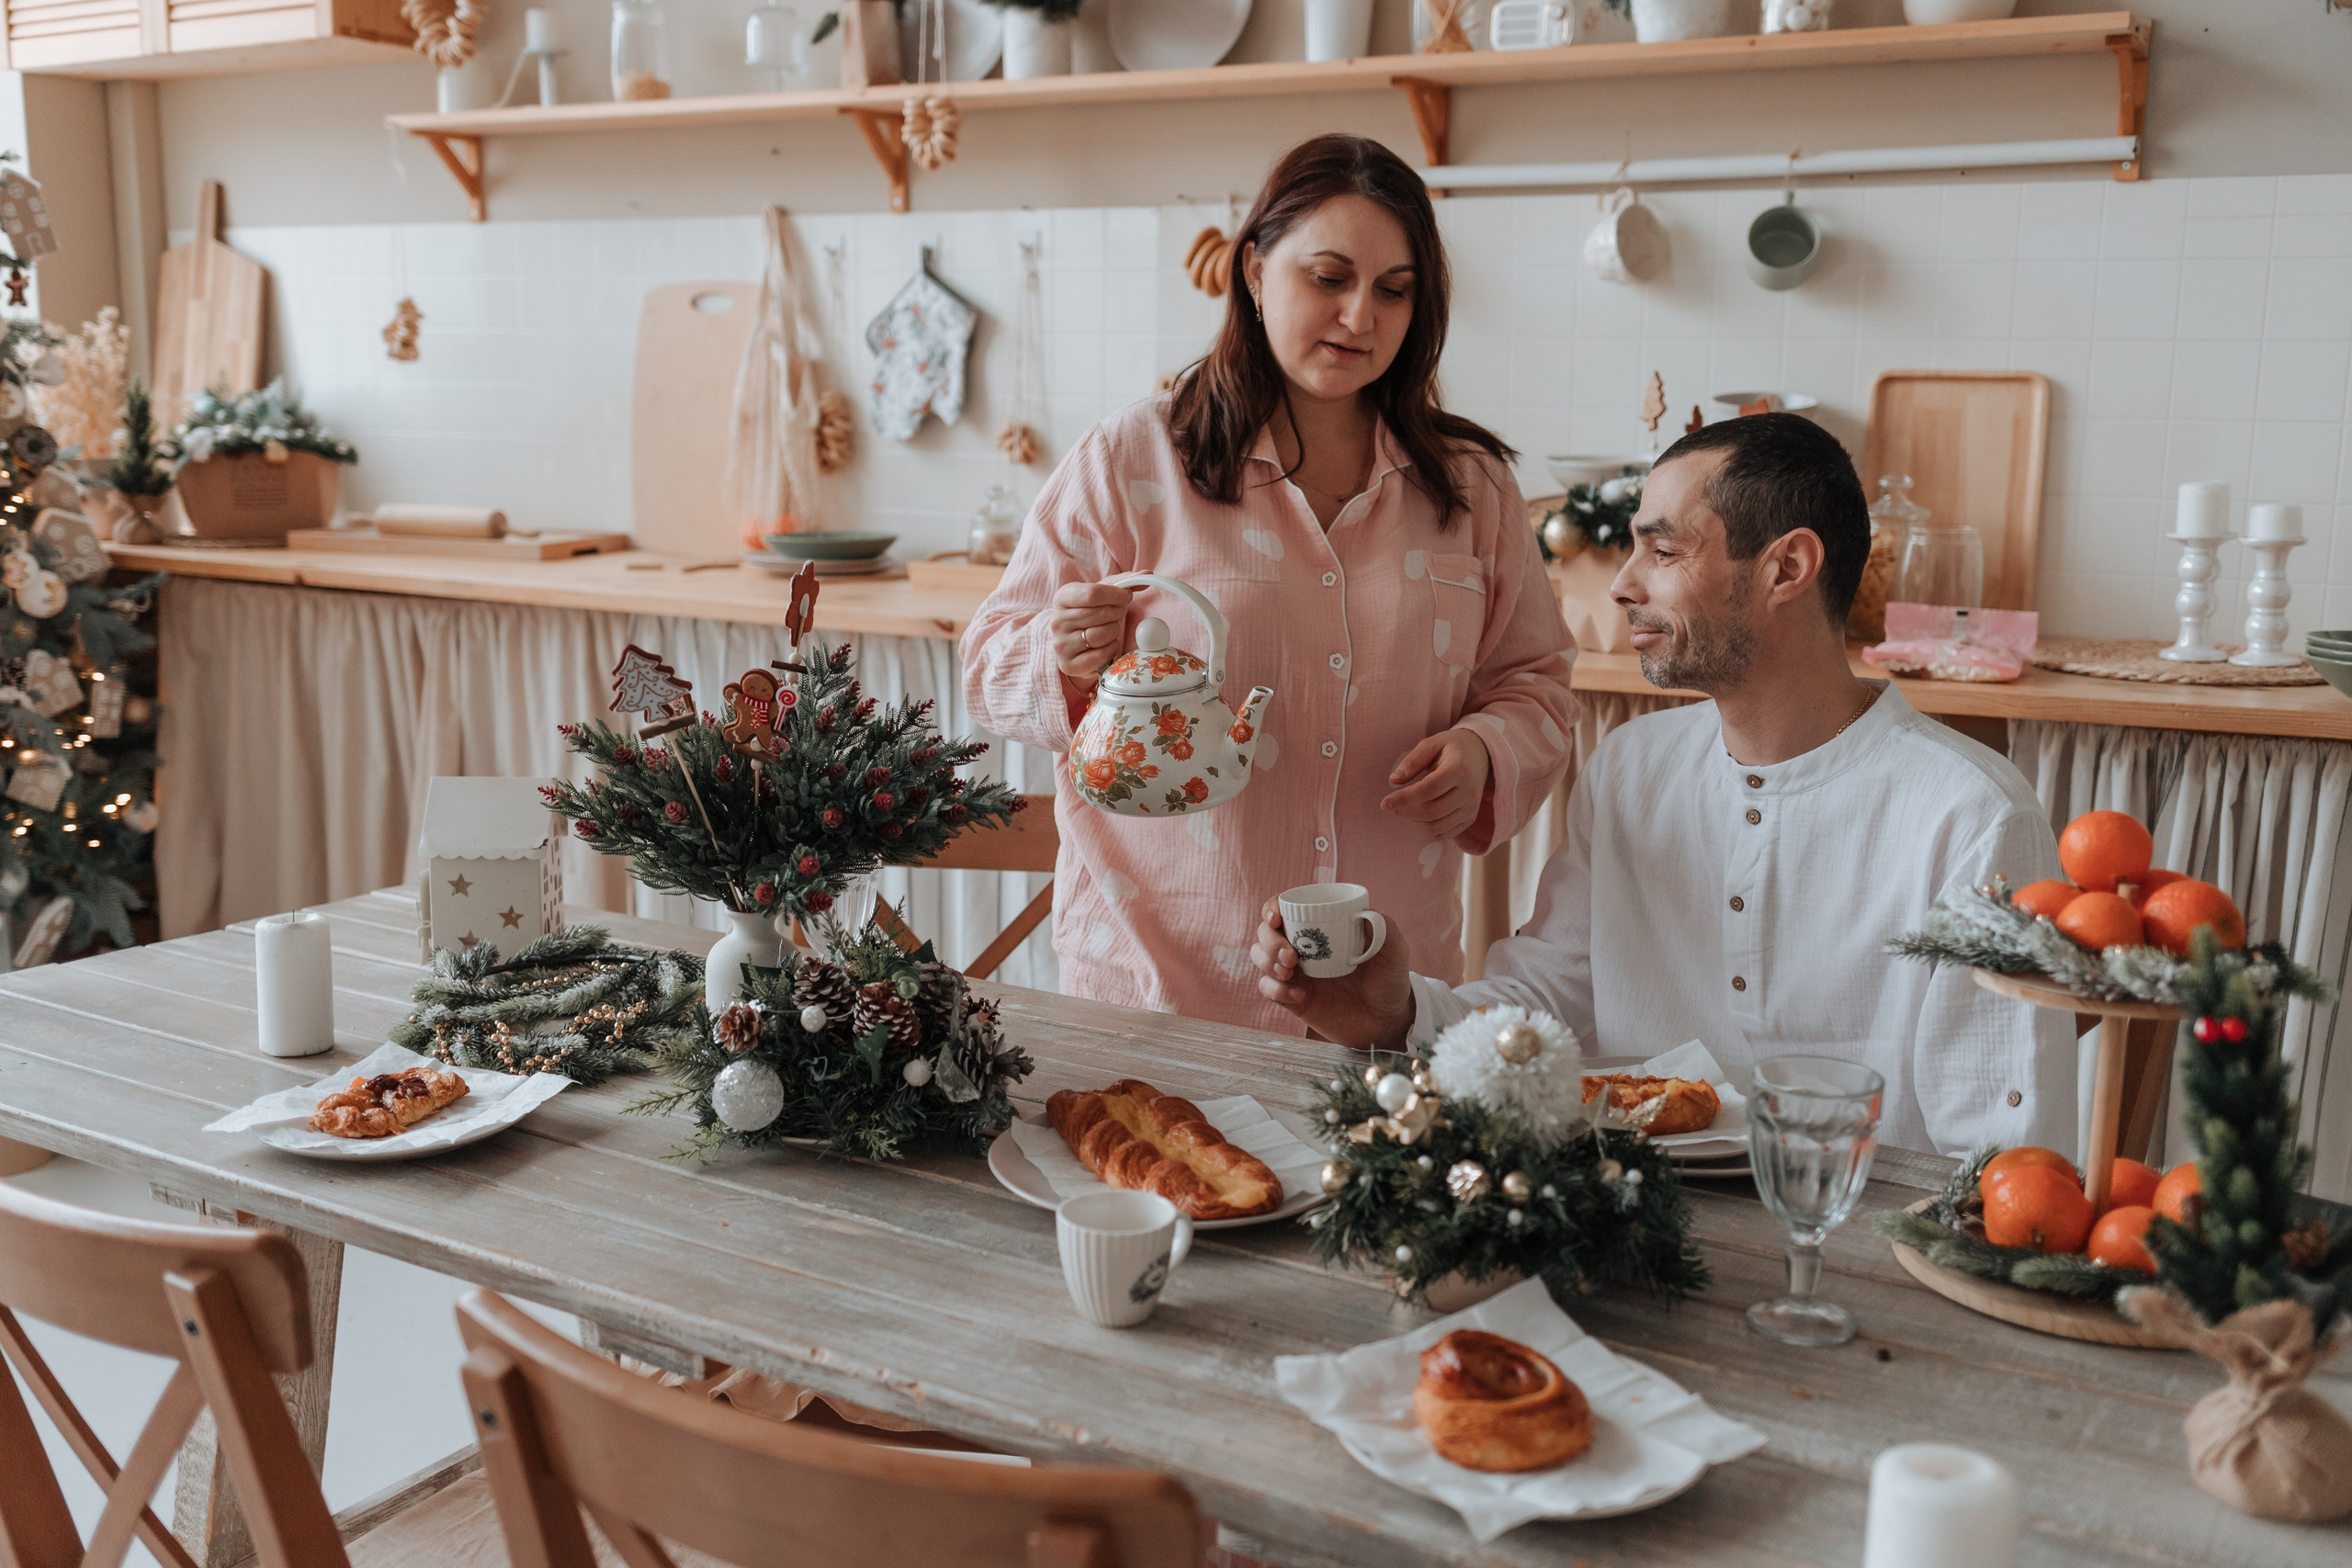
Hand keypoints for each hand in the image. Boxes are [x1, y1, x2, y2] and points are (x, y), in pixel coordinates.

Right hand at [1048, 580, 1134, 688]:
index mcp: (1062, 598)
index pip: (1093, 593)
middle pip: (1102, 614)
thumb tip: (1147, 575)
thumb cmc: (1091, 612)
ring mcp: (1061, 644)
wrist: (1075, 642)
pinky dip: (1111, 650)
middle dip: (1118, 613)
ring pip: (1103, 635)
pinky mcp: (1069, 665)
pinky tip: (1106, 645)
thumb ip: (1124, 582)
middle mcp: (1057, 621)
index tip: (1125, 597)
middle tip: (1117, 614)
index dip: (1116, 595)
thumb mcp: (1103, 593)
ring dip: (1114, 632)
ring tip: (1109, 629)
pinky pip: (1102, 655)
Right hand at [1251, 898, 1414, 1048]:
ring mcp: (1295, 973)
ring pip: (1260, 957)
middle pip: (1265, 933)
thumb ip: (1384, 927)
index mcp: (1321, 928)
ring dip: (1267, 962)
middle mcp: (1302, 947)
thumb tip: (1362, 911)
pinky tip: (1299, 996)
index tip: (1276, 918)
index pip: (1285, 909)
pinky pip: (1267, 989)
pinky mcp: (1292, 999)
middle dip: (1270, 941)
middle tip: (1291, 957)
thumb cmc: (1389, 980)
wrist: (1388, 1021)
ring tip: (1290, 973)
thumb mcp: (1394, 950)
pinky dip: (1275, 990)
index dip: (1272, 909)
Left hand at [1380, 727, 1490, 840]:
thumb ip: (1412, 760)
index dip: (1404, 798)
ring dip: (1412, 823)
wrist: (1480, 756)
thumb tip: (1394, 780)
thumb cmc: (1450, 748)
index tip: (1384, 802)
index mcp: (1459, 769)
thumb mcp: (1431, 744)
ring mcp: (1471, 808)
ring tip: (1401, 811)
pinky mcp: (1469, 819)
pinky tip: (1414, 818)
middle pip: (1431, 811)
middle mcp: (1469, 792)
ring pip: (1436, 827)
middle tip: (1389, 805)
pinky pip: (1444, 835)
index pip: (1429, 790)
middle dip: (1405, 812)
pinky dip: (1425, 831)